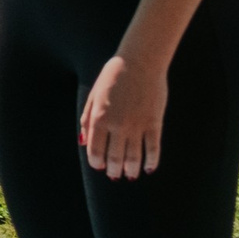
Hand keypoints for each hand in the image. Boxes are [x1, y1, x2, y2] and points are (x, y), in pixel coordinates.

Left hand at [79, 51, 164, 178]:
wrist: (141, 62)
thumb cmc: (114, 76)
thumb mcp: (94, 95)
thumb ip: (87, 120)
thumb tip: (83, 142)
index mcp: (100, 118)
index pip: (96, 151)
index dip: (97, 163)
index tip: (100, 167)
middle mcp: (118, 125)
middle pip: (115, 158)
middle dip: (114, 170)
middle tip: (115, 174)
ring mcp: (137, 125)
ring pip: (134, 157)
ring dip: (131, 170)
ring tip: (130, 175)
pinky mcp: (154, 122)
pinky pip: (153, 148)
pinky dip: (151, 161)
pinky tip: (148, 168)